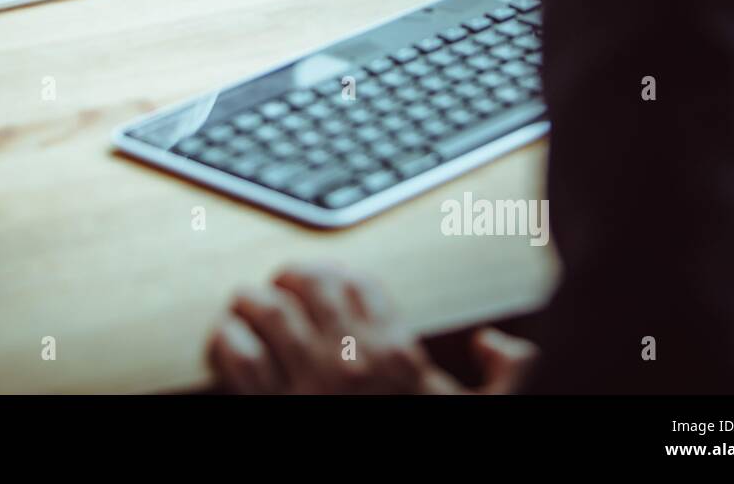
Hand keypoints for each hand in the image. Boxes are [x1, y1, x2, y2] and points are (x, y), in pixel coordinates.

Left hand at [207, 264, 537, 393]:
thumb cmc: (429, 458)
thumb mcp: (487, 415)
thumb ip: (508, 375)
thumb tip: (493, 341)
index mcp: (398, 357)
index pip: (359, 284)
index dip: (336, 276)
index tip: (326, 283)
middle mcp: (351, 362)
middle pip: (308, 284)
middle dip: (290, 279)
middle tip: (281, 288)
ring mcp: (306, 385)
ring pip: (266, 311)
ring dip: (250, 302)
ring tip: (246, 306)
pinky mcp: (267, 410)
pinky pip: (237, 357)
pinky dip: (225, 341)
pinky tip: (226, 341)